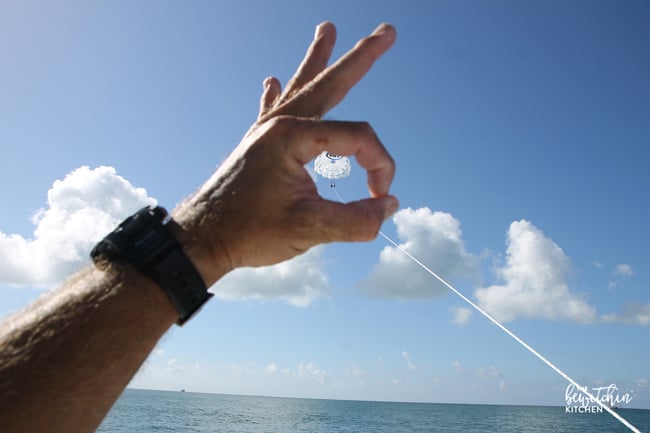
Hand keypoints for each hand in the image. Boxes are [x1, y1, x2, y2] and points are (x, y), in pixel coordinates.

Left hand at [172, 22, 398, 285]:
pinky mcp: (257, 144)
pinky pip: (271, 109)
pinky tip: (272, 80)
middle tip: (388, 31)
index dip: (380, 166)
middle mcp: (280, 124)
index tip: (380, 197)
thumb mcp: (310, 229)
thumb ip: (356, 220)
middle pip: (330, 83)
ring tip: (327, 28)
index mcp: (295, 136)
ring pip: (301, 87)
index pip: (358, 138)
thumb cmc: (248, 231)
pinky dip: (277, 94)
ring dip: (318, 59)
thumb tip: (389, 206)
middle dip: (362, 57)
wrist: (201, 239)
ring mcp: (266, 131)